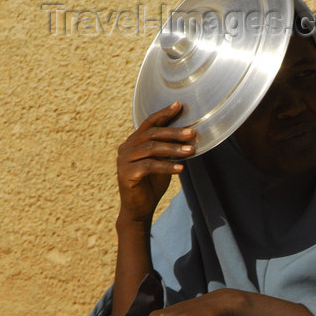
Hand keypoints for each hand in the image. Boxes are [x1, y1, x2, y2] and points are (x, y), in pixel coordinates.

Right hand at [116, 102, 195, 222]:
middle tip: (192, 133)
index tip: (179, 106)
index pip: (149, 123)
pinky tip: (180, 169)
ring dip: (173, 149)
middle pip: (152, 134)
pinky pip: (149, 166)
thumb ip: (167, 149)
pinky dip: (166, 167)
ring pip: (151, 149)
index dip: (164, 114)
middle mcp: (126, 148)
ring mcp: (124, 160)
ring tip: (190, 151)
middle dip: (174, 132)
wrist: (139, 209)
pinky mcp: (126, 174)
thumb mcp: (161, 163)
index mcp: (133, 142)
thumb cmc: (151, 185)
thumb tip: (187, 135)